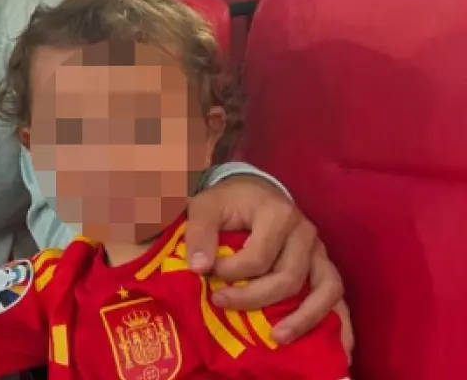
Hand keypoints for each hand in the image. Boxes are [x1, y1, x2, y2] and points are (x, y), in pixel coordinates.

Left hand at [185, 176, 347, 350]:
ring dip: (302, 319)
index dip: (230, 272)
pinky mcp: (324, 266)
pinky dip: (335, 321)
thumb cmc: (230, 201)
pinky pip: (336, 296)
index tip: (207, 274)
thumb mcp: (206, 207)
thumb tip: (199, 268)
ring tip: (277, 338)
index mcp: (278, 214)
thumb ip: (199, 234)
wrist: (254, 191)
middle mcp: (305, 233)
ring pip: (323, 290)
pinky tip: (330, 345)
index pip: (257, 257)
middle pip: (288, 278)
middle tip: (221, 303)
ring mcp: (319, 251)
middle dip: (253, 298)